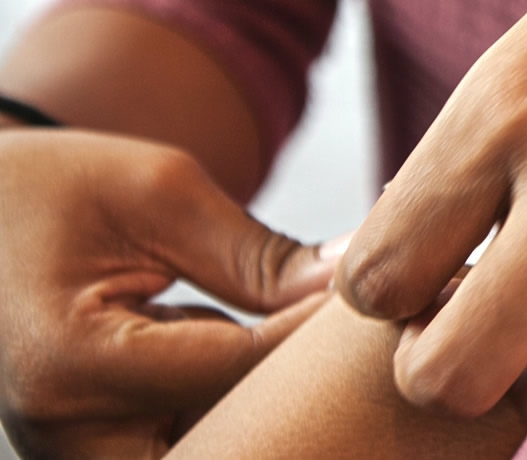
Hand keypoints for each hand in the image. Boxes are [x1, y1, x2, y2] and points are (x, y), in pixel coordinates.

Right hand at [0, 130, 339, 458]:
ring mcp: (78, 457)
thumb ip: (259, 254)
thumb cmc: (51, 190)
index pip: (242, 368)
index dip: (319, 337)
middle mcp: (69, 434)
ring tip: (317, 355)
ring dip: (275, 412)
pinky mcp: (98, 457)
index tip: (378, 297)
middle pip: (237, 439)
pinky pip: (197, 447)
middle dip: (301, 397)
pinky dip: (242, 414)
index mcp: (76, 363)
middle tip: (356, 344)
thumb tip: (356, 282)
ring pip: (226, 453)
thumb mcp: (156, 193)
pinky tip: (277, 371)